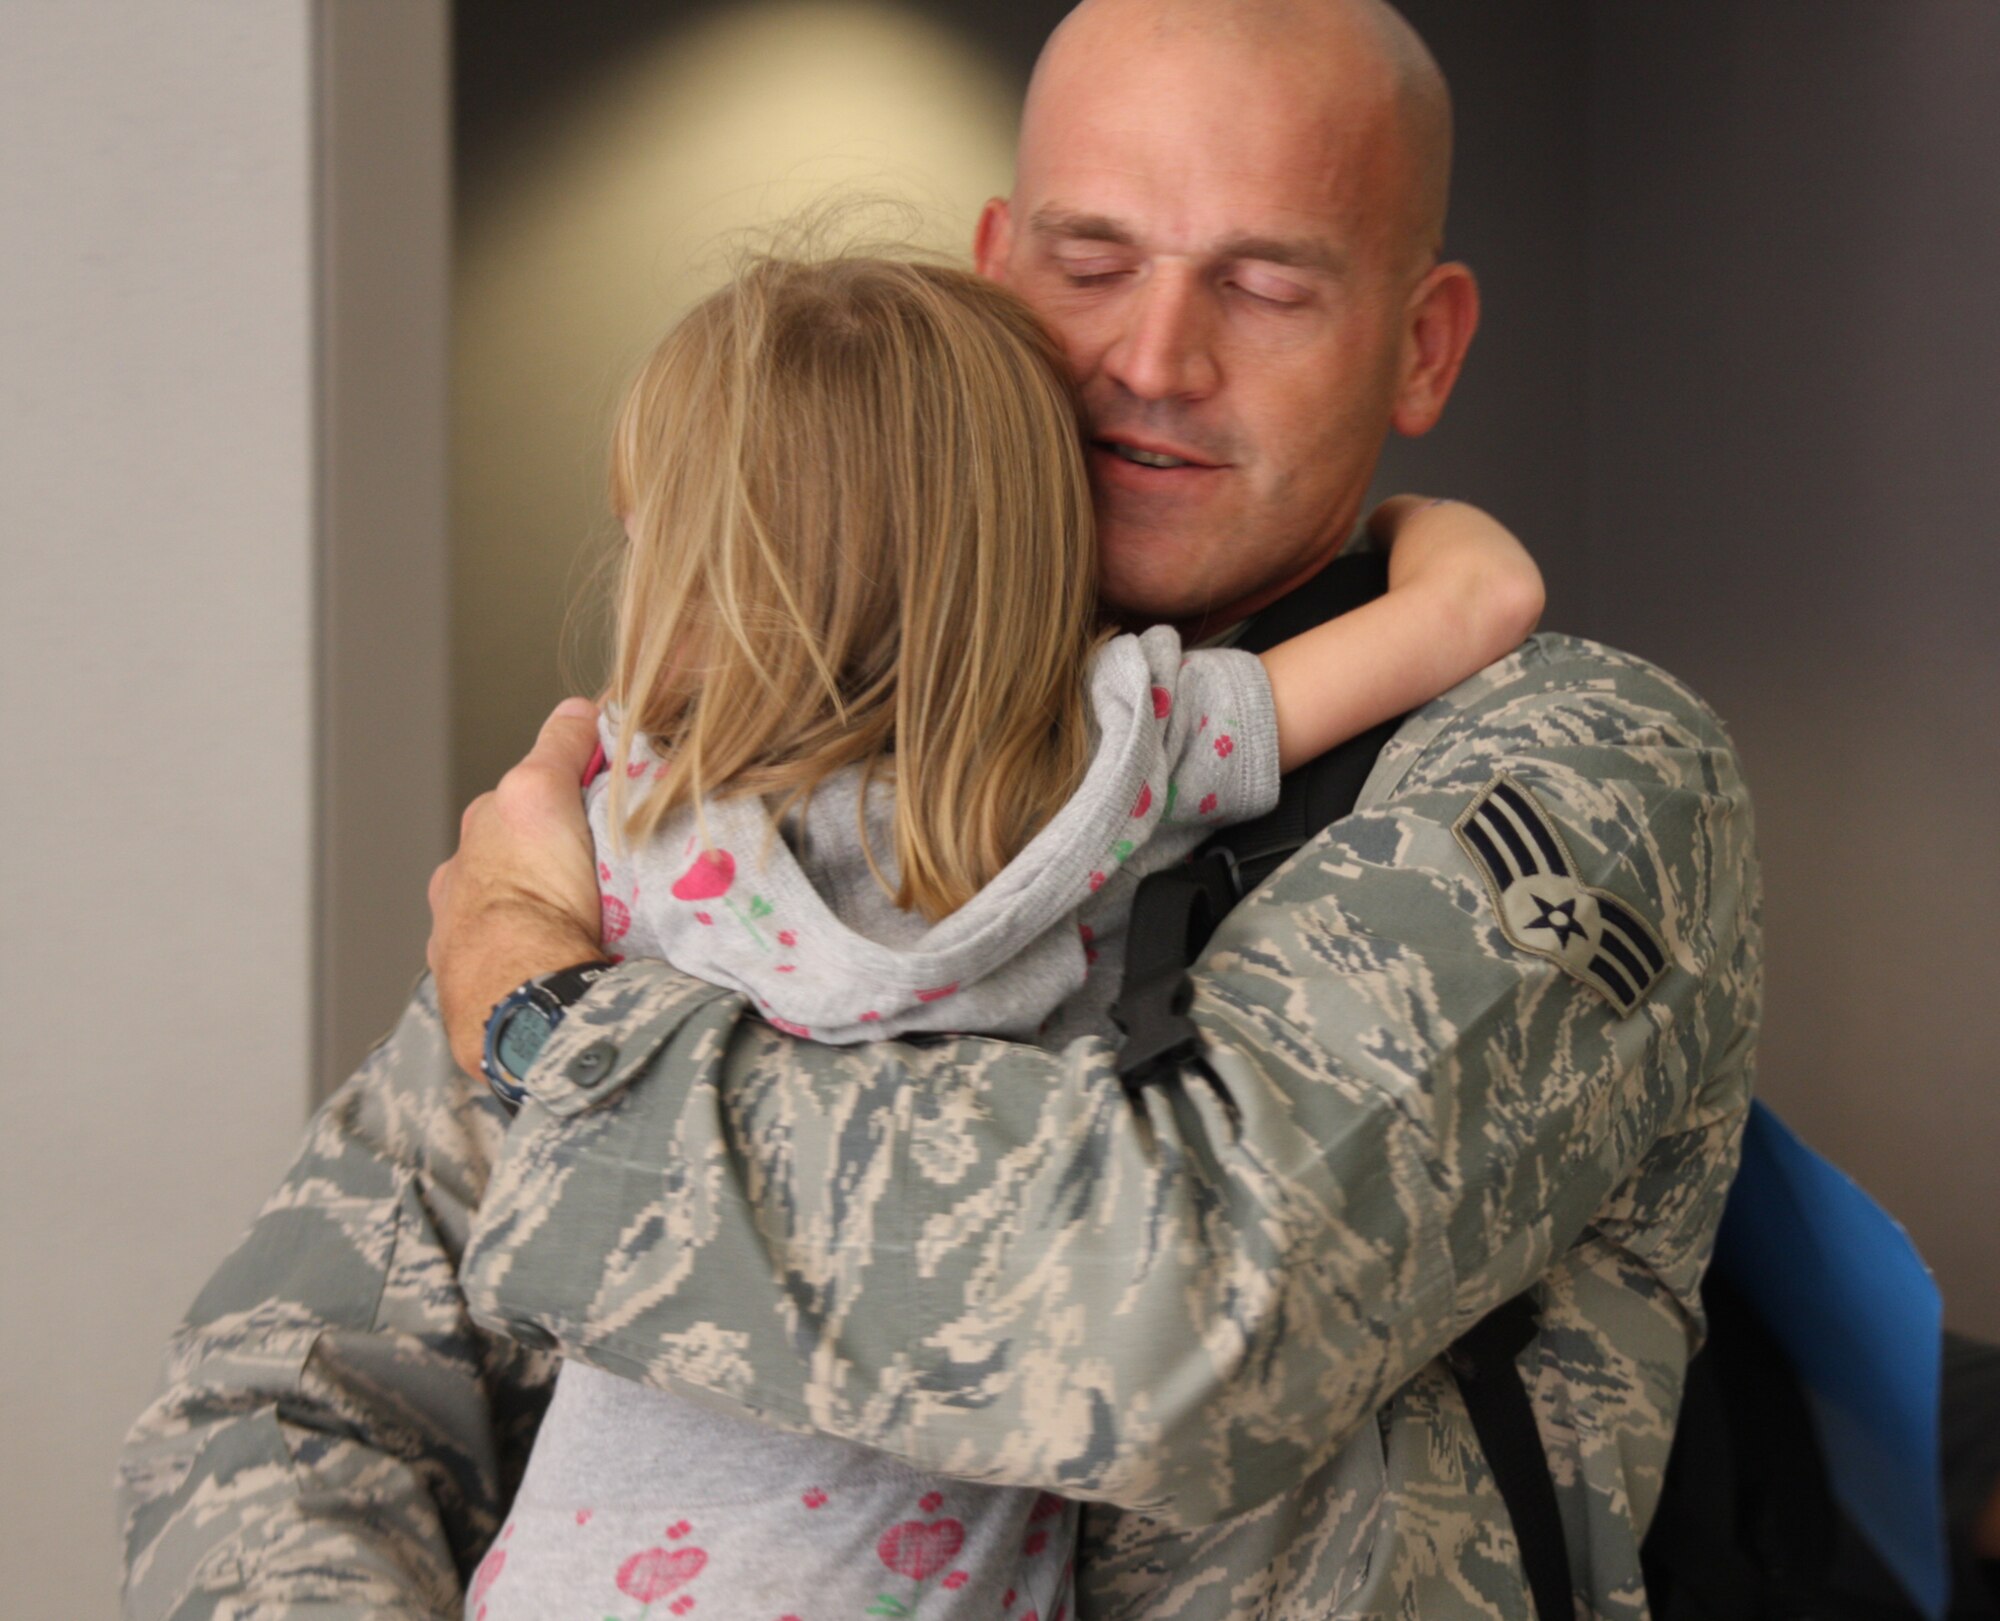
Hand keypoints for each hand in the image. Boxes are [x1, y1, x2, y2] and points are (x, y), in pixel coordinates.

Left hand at [427, 698, 605, 1074]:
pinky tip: (561, 960)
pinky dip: (529, 953)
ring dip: (542, 907)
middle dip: (556, 851)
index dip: (573, 787)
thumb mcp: (545, 793)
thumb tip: (579, 706)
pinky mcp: (470, 986)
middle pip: (522, 849)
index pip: (533, 788)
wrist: (523, 997)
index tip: (608, 798)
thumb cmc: (536, 897)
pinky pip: (507, 959)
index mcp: (480, 829)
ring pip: (513, 906)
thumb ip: (560, 745)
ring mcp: (461, 934)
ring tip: (589, 922)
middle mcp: (460, 876)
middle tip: (608, 867)